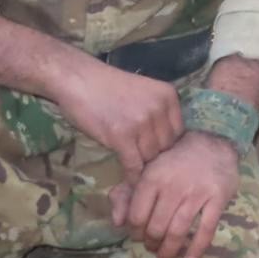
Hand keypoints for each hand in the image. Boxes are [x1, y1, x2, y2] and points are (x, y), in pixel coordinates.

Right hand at [53, 57, 182, 183]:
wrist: (79, 79)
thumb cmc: (108, 86)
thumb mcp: (144, 93)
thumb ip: (157, 113)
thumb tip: (165, 144)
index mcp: (168, 96)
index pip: (179, 132)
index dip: (167, 145)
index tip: (157, 153)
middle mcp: (160, 108)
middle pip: (167, 147)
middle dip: (155, 157)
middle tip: (144, 164)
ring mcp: (142, 122)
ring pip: (151, 157)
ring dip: (142, 165)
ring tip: (135, 170)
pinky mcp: (122, 135)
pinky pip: (134, 165)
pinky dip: (132, 175)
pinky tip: (128, 178)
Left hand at [109, 131, 239, 257]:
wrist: (213, 143)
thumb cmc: (175, 159)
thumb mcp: (148, 169)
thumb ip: (127, 193)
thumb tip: (116, 223)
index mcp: (153, 177)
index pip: (137, 216)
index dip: (135, 232)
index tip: (138, 236)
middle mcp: (173, 186)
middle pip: (156, 228)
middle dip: (151, 244)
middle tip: (152, 247)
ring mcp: (196, 193)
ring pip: (178, 232)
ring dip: (169, 251)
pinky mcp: (217, 198)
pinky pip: (206, 230)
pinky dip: (197, 249)